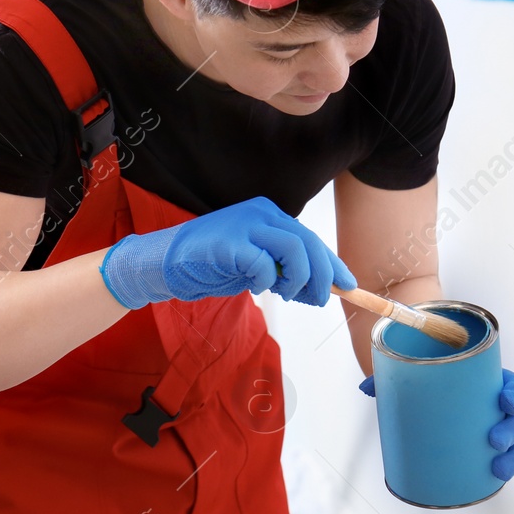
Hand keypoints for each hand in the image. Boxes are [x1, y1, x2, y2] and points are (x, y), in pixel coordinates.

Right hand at [99, 196, 354, 308]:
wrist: (166, 262)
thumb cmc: (212, 264)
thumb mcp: (255, 264)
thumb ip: (283, 267)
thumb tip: (319, 286)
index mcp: (269, 215)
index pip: (310, 238)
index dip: (332, 264)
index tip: (347, 286)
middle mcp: (260, 213)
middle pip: (308, 243)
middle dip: (321, 276)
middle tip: (318, 300)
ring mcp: (244, 225)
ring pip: (294, 249)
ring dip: (298, 279)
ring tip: (287, 294)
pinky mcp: (228, 243)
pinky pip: (262, 264)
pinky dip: (265, 281)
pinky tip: (257, 287)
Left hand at [360, 367, 513, 481]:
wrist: (428, 402)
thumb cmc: (426, 385)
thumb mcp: (412, 379)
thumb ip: (390, 379)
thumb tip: (366, 389)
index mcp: (489, 381)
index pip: (512, 384)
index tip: (504, 400)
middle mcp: (499, 404)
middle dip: (513, 429)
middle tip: (493, 440)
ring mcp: (499, 427)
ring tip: (499, 467)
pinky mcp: (493, 448)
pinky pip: (510, 457)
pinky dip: (510, 467)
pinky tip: (499, 477)